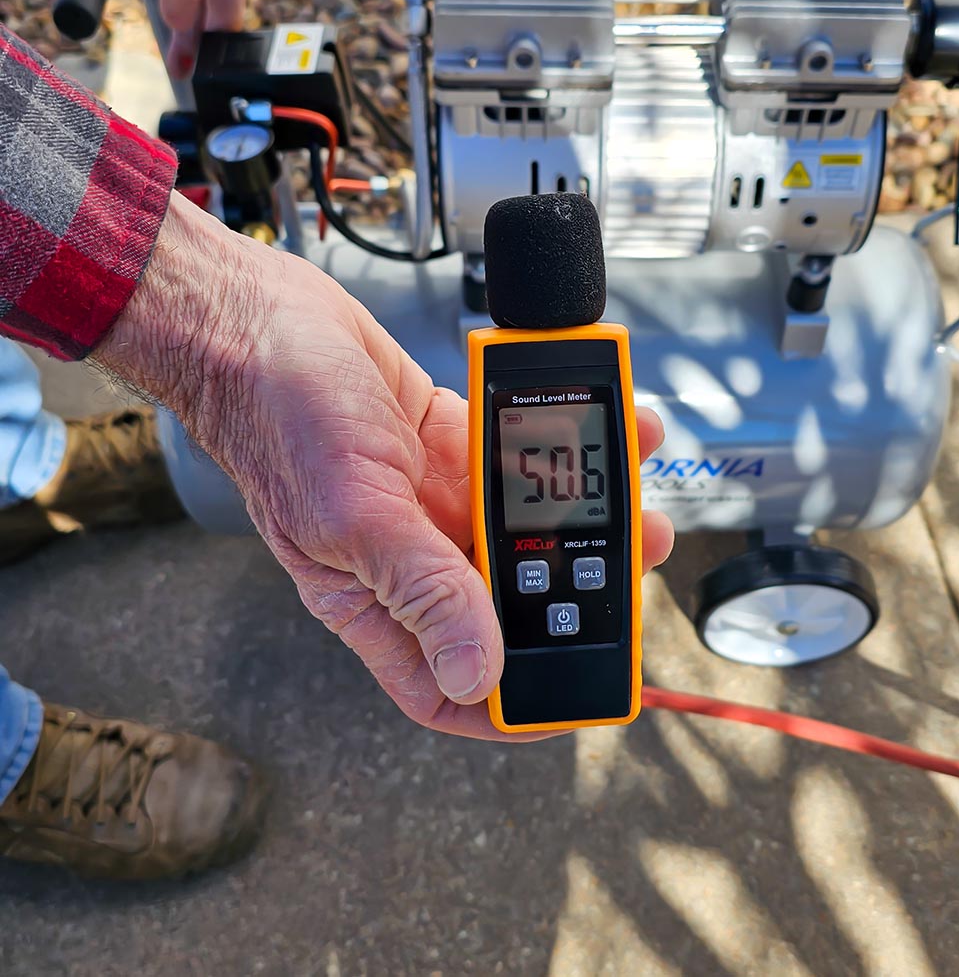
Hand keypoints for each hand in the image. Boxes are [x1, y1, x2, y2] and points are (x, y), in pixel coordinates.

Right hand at [95, 196, 674, 740]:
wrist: (262, 322)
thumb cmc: (278, 419)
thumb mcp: (356, 516)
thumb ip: (422, 590)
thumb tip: (477, 673)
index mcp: (374, 600)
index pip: (449, 683)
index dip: (513, 700)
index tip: (582, 688)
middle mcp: (409, 556)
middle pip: (507, 598)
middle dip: (576, 585)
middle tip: (634, 560)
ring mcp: (432, 499)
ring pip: (522, 524)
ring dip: (580, 509)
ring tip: (633, 487)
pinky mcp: (447, 444)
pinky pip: (516, 456)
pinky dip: (556, 444)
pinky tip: (592, 426)